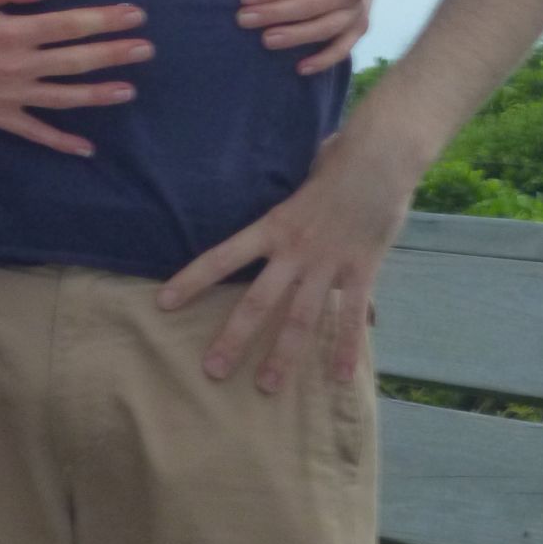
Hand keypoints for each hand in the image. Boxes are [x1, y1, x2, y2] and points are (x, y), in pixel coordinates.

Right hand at [0, 0, 152, 156]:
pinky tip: (86, 148)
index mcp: (12, 31)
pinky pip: (35, 132)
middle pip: (75, 60)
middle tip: (146, 49)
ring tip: (129, 89)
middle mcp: (17, 65)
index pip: (68, 24)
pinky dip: (61, 142)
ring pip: (64, 97)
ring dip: (99, 94)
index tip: (132, 15)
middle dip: (114, 53)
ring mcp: (10, 95)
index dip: (103, 20)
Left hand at [156, 111, 420, 390]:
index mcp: (273, 225)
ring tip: (268, 386)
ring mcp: (328, 262)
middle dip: (234, 337)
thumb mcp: (298, 185)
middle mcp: (295, 249)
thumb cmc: (336, 165)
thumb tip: (272, 222)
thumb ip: (284, 213)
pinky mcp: (362, 269)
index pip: (222, 256)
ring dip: (284, 354)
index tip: (163, 303)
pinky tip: (339, 377)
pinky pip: (351, 314)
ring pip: (301, 317)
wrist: (379, 157)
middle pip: (258, 300)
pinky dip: (346, 346)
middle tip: (213, 371)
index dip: (192, 279)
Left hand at [236, 0, 375, 73]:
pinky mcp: (361, 27)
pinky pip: (344, 48)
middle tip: (244, 18)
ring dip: (295, 37)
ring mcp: (360, 9)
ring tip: (265, 40)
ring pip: (327, 28)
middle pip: (313, 4)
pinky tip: (300, 68)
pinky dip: (324, 60)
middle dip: (276, 12)